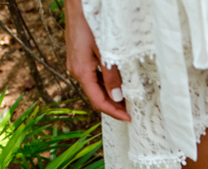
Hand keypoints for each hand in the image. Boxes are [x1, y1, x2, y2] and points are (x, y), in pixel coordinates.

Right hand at [64, 0, 129, 120]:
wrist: (78, 3)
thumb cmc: (91, 23)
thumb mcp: (106, 51)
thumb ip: (111, 75)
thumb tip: (117, 96)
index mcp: (81, 71)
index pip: (98, 101)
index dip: (114, 112)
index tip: (129, 119)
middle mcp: (76, 70)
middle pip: (96, 96)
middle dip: (114, 106)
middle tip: (132, 112)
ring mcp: (76, 64)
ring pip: (95, 86)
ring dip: (111, 95)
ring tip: (128, 100)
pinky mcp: (80, 58)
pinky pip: (94, 76)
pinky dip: (106, 83)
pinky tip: (118, 84)